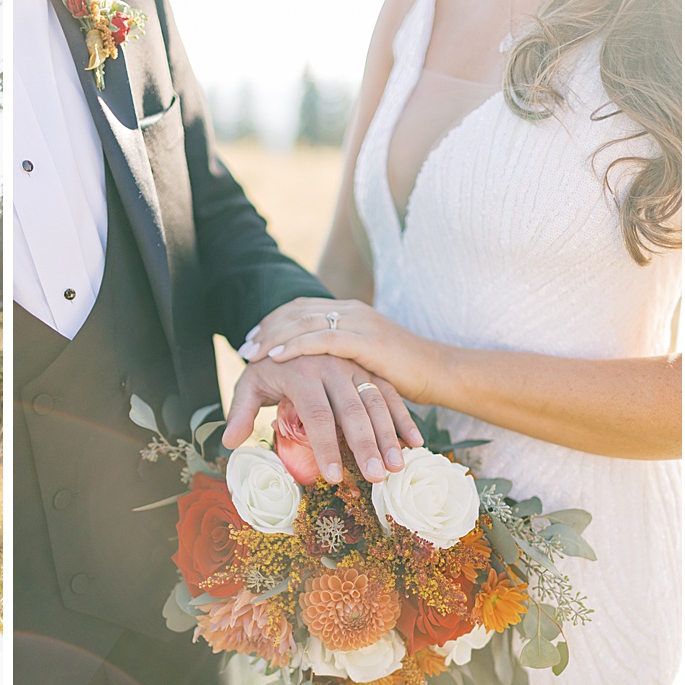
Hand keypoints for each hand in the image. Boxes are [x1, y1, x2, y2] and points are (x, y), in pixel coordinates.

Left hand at [221, 354, 421, 482]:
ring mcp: (355, 365)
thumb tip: (231, 444)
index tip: (334, 478)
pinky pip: (390, 393)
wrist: (293, 325)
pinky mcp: (370, 366)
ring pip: (376, 401)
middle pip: (352, 410)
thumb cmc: (271, 365)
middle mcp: (332, 365)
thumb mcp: (252, 382)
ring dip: (389, 435)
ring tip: (396, 467)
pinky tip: (415, 443)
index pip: (316, 414)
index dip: (327, 446)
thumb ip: (241, 411)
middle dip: (365, 446)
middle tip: (375, 478)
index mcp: (302, 370)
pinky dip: (404, 418)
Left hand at [237, 298, 444, 402]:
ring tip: (252, 352)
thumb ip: (342, 361)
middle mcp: (351, 311)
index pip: (302, 309)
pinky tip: (275, 358)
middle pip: (297, 311)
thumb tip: (318, 376)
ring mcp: (358, 323)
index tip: (253, 339)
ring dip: (274, 337)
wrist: (440, 372)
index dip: (275, 322)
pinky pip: (322, 339)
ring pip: (305, 322)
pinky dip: (295, 346)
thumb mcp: (366, 362)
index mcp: (350, 313)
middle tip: (244, 347)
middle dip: (267, 328)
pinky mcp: (366, 340)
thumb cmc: (405, 374)